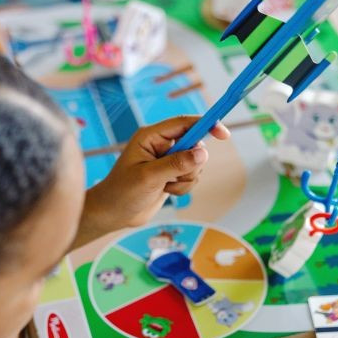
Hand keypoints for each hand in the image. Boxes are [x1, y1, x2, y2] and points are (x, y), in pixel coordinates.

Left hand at [74, 116, 229, 246]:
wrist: (114, 214)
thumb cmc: (123, 192)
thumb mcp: (149, 177)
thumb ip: (176, 164)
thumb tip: (203, 154)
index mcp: (151, 136)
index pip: (184, 123)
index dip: (205, 125)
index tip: (223, 135)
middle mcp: (160, 145)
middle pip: (195, 145)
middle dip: (191, 164)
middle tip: (173, 177)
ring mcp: (166, 160)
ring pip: (195, 164)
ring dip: (186, 179)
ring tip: (165, 187)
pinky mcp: (171, 175)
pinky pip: (191, 177)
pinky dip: (183, 188)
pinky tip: (166, 192)